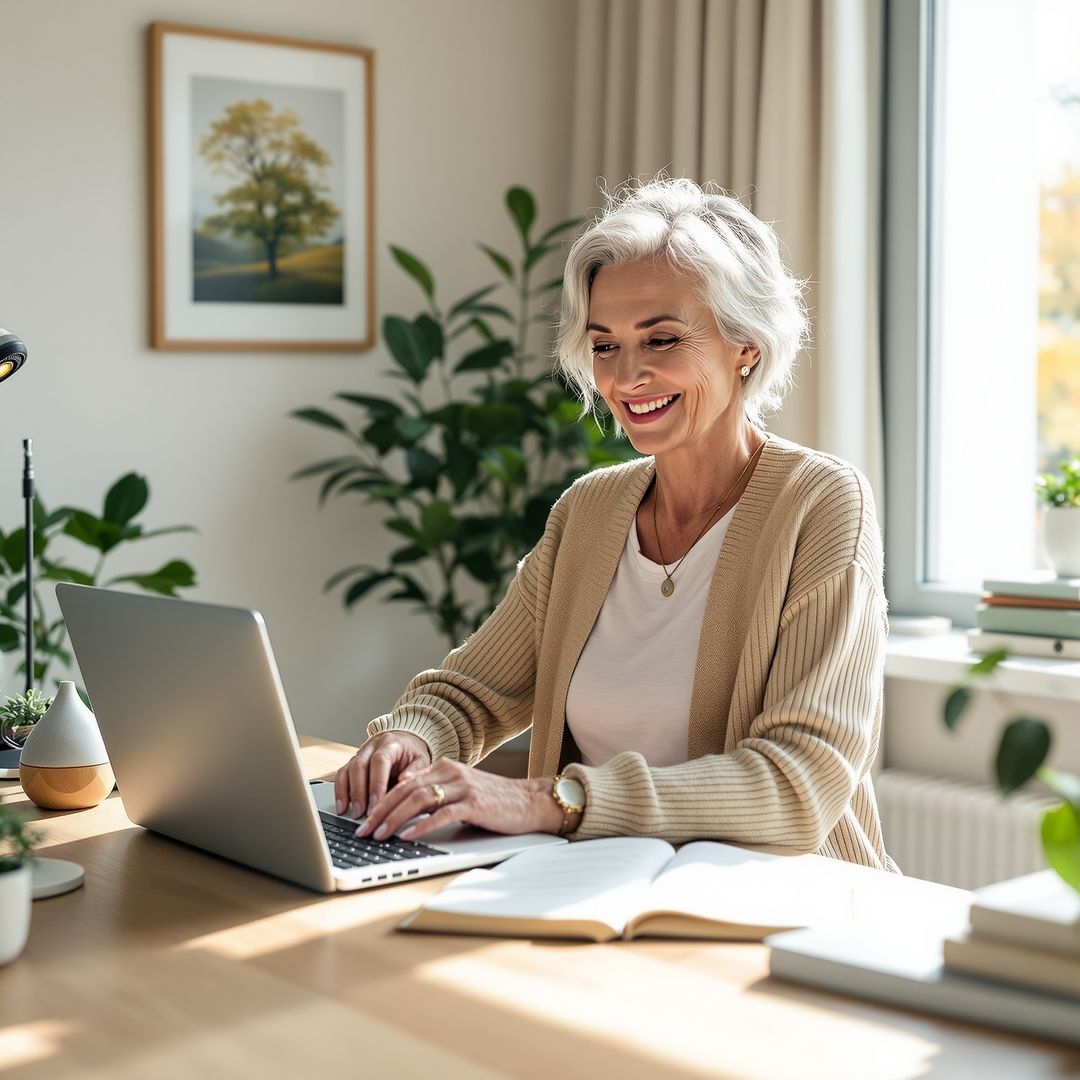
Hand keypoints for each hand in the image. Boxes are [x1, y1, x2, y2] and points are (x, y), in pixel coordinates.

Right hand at [334, 731, 432, 818]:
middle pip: (359, 766)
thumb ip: (415, 770)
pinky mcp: (353, 762)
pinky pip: (341, 774)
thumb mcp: (421, 759)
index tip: (376, 803)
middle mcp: (372, 746)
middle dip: (359, 792)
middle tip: (362, 814)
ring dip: (348, 794)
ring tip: (352, 813)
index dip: (376, 783)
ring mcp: (360, 753)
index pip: (379, 761)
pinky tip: (342, 807)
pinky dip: (340, 791)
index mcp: (391, 744)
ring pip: (348, 770)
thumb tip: (405, 780)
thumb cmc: (413, 753)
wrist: (404, 739)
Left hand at [356, 759, 564, 841]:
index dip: (380, 800)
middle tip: (364, 830)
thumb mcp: (461, 792)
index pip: (404, 783)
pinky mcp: (475, 804)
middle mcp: (451, 772)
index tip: (365, 818)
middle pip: (406, 790)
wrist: (531, 801)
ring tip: (380, 834)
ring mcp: (463, 787)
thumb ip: (436, 795)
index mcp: (445, 767)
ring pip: (419, 800)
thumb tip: (403, 812)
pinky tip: (408, 835)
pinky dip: (421, 825)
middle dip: (380, 811)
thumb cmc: (496, 801)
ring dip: (394, 819)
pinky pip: (442, 814)